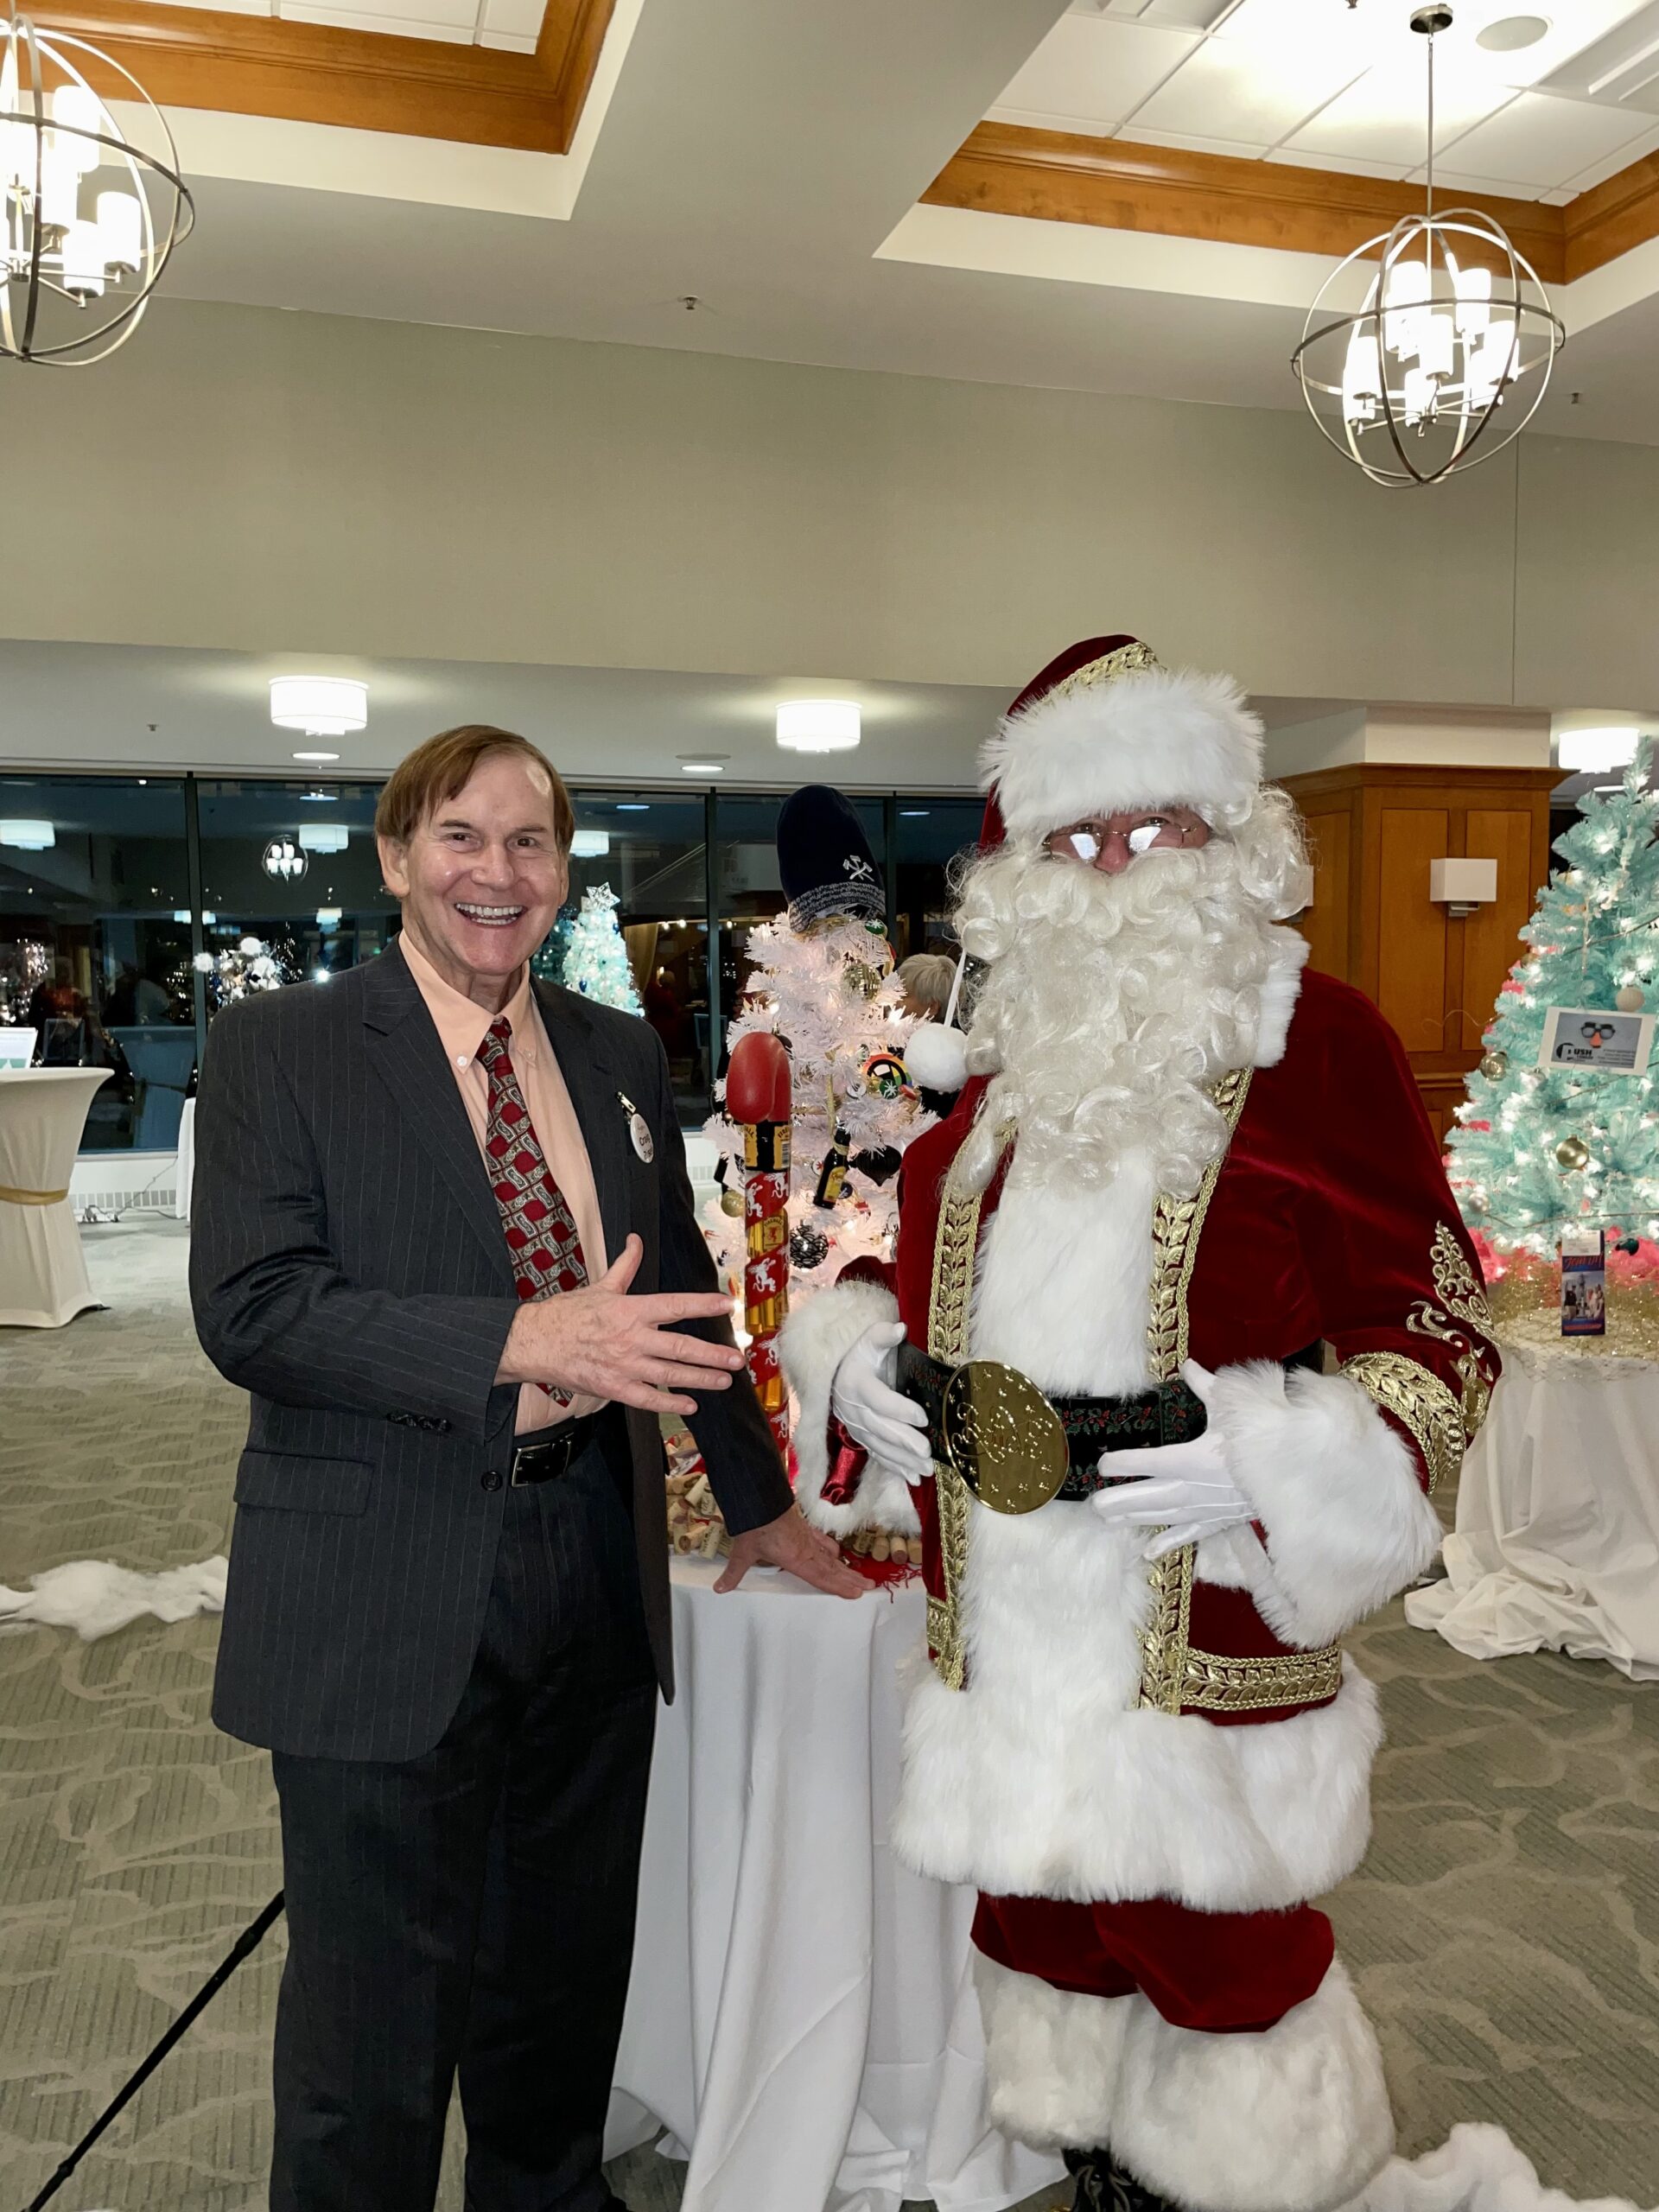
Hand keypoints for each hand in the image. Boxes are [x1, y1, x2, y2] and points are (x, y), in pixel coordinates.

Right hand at [497, 1234, 742, 1415]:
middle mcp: (632, 1338)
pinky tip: (689, 1405)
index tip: (727, 1305)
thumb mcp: (600, 1286)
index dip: (702, 1304)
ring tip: (723, 1382)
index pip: (674, 1305)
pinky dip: (669, 1403)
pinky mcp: (612, 1388)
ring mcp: (623, 1365)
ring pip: (669, 1374)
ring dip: (700, 1379)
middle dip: (712, 1354)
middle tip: (737, 1360)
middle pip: (680, 1347)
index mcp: (630, 1310)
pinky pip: (646, 1399)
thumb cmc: (567, 1314)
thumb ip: (625, 1265)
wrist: (534, 1342)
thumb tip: (635, 1239)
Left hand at [715, 1504, 867, 1598]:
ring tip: (862, 1576)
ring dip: (846, 1567)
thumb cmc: (754, 1526)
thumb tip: (720, 1589)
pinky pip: (822, 1541)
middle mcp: (806, 1550)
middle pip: (832, 1568)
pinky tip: (836, 1552)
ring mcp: (807, 1537)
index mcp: (796, 1559)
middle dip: (850, 1579)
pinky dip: (831, 1549)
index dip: (839, 1586)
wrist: (759, 1497)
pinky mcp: (804, 1527)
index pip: (821, 1577)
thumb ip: (734, 1572)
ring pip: (831, 1556)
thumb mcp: (743, 1550)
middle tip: (869, 1587)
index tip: (857, 1593)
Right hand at [830, 1319, 930, 1483]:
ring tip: (926, 1469)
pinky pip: (878, 1455)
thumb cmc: (858, 1355)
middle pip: (880, 1428)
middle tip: (927, 1451)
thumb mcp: (867, 1340)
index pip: (878, 1400)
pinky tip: (914, 1478)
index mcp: (857, 1384)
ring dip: (903, 1460)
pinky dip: (896, 1468)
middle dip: (904, 1441)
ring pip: (880, 1446)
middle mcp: (854, 1409)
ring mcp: (856, 1427)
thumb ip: (883, 1335)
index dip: (899, 1409)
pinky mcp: (861, 1438)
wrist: (833, 1374)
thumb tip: (900, 1328)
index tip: (922, 1416)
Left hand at [1089, 1369, 1251, 1556]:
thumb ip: (1205, 1386)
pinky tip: (1148, 1553)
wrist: (1293, 1472)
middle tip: (1094, 1505)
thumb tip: (1188, 1366)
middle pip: (1147, 1496)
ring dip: (1133, 1518)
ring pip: (1161, 1515)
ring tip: (1107, 1520)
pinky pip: (1187, 1534)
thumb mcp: (1233, 1407)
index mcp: (1191, 1459)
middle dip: (1119, 1500)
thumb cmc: (1261, 1437)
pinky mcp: (1216, 1521)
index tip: (1103, 1464)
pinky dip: (1167, 1542)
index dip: (1122, 1463)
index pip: (1147, 1462)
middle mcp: (1192, 1487)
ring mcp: (1203, 1508)